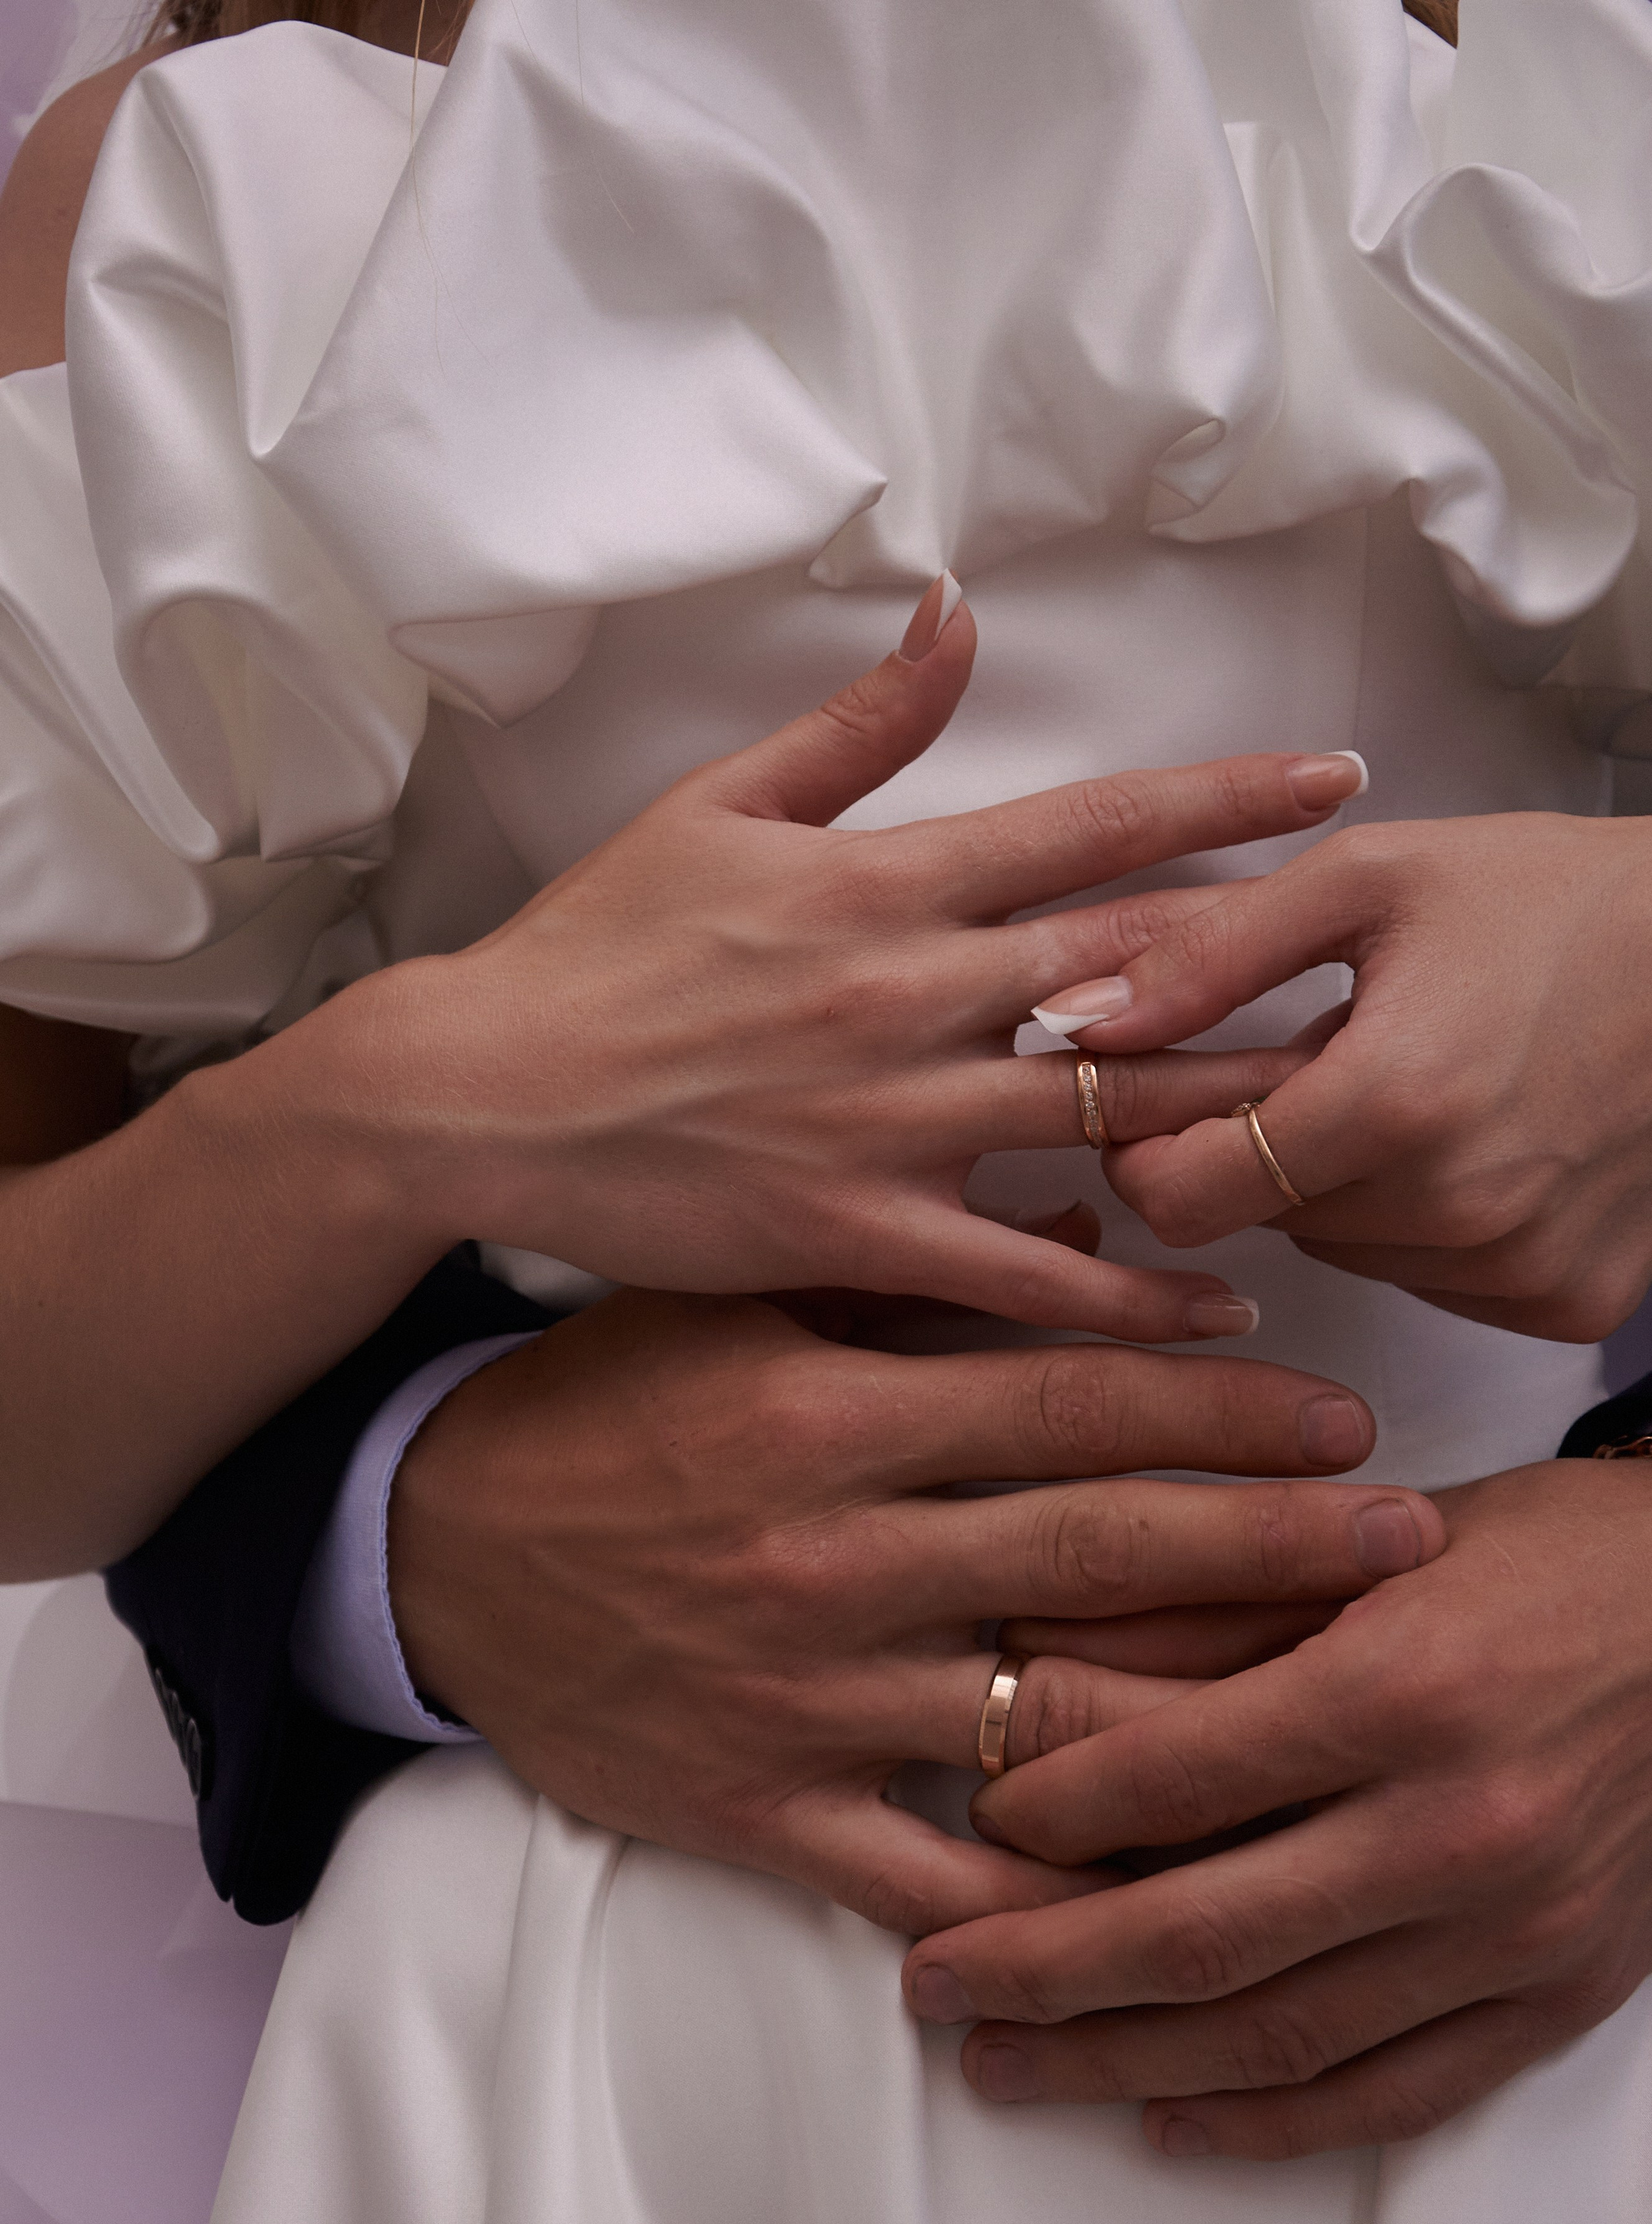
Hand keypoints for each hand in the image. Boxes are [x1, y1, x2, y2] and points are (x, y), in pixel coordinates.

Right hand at [329, 577, 1365, 1339]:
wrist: (478, 1094)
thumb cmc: (592, 951)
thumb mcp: (715, 808)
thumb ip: (855, 727)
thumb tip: (951, 615)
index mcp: (879, 884)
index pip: (1087, 825)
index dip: (1225, 796)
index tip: (1339, 778)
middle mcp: (905, 994)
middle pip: (1132, 971)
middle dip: (1271, 965)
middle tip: (1389, 969)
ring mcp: (889, 1120)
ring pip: (1101, 1114)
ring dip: (1235, 1117)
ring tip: (1350, 1125)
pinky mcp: (856, 1230)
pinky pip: (1023, 1271)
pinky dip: (1126, 1294)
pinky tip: (1218, 1309)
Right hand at [389, 1286, 1440, 1935]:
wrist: (426, 1550)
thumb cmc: (595, 1411)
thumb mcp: (735, 1309)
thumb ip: (914, 1284)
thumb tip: (1088, 1238)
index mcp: (833, 1418)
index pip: (1072, 1406)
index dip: (1223, 1412)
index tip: (1342, 1421)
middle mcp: (834, 1555)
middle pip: (1100, 1550)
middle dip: (1272, 1546)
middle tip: (1406, 1547)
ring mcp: (802, 1694)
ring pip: (1042, 1720)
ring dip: (1204, 1718)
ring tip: (1333, 1712)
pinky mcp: (757, 1806)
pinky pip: (920, 1879)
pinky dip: (1034, 1907)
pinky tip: (1144, 1910)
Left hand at [904, 1460, 1651, 2153]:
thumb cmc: (1553, 1560)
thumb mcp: (1376, 1541)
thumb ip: (1208, 1603)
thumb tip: (1031, 1659)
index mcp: (1406, 1688)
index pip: (1178, 1779)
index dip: (1047, 1819)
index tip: (960, 1834)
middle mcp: (1462, 1825)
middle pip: (1204, 1931)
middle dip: (1043, 1972)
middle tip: (932, 1985)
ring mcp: (1516, 1929)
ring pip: (1281, 2035)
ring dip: (1122, 2065)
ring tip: (1007, 2066)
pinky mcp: (1558, 1996)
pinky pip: (1396, 2093)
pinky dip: (1275, 2123)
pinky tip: (1174, 2124)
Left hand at [1030, 806, 1651, 1338]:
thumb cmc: (1559, 901)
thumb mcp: (1367, 880)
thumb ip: (1207, 957)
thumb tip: (1079, 1024)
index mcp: (1396, 1102)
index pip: (1186, 1199)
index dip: (1151, 1153)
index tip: (1170, 1105)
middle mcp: (1461, 1208)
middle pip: (1263, 1222)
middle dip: (1260, 1148)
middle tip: (1325, 1058)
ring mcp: (1520, 1267)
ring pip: (1344, 1252)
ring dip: (1342, 1183)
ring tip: (1414, 1083)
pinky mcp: (1566, 1301)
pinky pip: (1431, 1280)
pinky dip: (1426, 1221)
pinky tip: (1474, 1139)